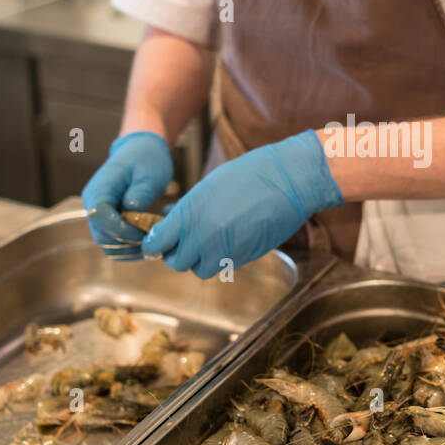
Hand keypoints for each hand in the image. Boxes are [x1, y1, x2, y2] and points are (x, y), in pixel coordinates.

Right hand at [82, 131, 173, 258]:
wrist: (141, 152)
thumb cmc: (147, 159)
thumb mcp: (150, 172)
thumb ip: (141, 191)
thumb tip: (131, 209)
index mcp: (100, 188)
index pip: (99, 215)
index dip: (121, 228)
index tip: (144, 230)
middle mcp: (92, 203)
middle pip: (101, 235)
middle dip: (127, 242)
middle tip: (152, 239)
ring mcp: (98, 214)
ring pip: (106, 244)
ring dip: (129, 249)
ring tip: (151, 242)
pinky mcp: (107, 222)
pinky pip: (113, 243)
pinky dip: (129, 249)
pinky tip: (146, 243)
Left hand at [142, 130, 342, 277]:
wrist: (288, 180)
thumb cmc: (249, 174)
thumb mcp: (209, 186)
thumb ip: (186, 208)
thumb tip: (167, 219)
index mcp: (190, 214)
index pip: (157, 244)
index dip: (155, 244)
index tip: (158, 240)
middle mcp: (203, 237)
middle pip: (176, 262)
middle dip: (177, 253)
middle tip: (184, 241)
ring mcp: (225, 251)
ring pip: (199, 270)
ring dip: (199, 260)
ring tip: (208, 242)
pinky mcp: (244, 258)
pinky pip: (222, 267)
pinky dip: (220, 260)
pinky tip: (228, 241)